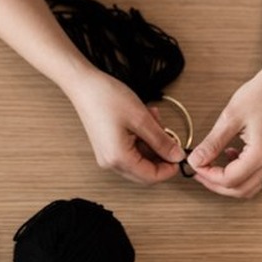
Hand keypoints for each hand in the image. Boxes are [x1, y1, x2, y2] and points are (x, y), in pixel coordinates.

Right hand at [67, 68, 185, 185]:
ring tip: (153, 118)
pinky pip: (130, 149)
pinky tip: (144, 119)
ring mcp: (107, 154)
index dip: (169, 169)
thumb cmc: (105, 98)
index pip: (150, 177)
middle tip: (167, 133)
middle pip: (145, 170)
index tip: (179, 155)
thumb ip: (161, 141)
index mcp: (118, 158)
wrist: (83, 85)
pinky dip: (141, 137)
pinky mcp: (107, 146)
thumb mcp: (141, 119)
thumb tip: (176, 156)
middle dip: (160, 152)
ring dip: (151, 141)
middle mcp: (110, 162)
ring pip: (139, 158)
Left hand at [186, 64, 261, 198]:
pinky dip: (240, 173)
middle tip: (198, 170)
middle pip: (240, 189)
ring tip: (210, 166)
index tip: (194, 164)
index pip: (229, 179)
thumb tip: (196, 159)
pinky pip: (257, 175)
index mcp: (261, 154)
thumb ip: (212, 142)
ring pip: (249, 187)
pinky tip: (229, 156)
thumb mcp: (231, 117)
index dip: (208, 175)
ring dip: (228, 182)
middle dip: (216, 184)